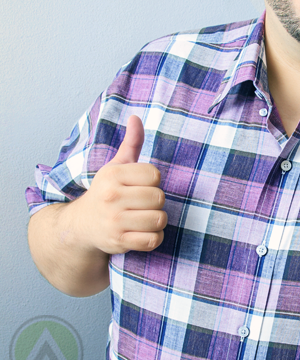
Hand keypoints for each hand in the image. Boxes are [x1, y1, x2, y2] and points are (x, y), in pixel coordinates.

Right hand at [70, 115, 166, 254]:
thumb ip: (131, 143)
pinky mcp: (118, 242)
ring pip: (159, 219)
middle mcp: (111, 197)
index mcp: (112, 175)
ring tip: (143, 218)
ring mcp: (114, 221)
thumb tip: (136, 118)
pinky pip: (153, 240)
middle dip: (155, 201)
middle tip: (142, 204)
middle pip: (159, 198)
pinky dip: (153, 238)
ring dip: (156, 220)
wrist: (80, 226)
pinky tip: (143, 232)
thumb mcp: (115, 166)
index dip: (152, 181)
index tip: (140, 185)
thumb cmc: (106, 192)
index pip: (154, 175)